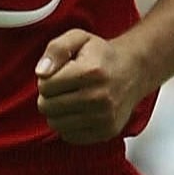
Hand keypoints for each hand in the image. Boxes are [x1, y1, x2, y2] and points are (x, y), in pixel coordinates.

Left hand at [35, 29, 148, 144]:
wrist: (133, 71)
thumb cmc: (101, 55)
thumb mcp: (78, 38)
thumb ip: (56, 49)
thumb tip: (41, 73)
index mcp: (90, 72)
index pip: (45, 86)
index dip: (46, 79)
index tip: (58, 74)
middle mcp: (99, 97)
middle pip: (48, 107)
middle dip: (48, 96)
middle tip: (62, 87)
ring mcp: (104, 117)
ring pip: (55, 124)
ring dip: (56, 112)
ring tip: (69, 98)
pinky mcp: (106, 132)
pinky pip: (69, 136)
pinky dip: (68, 125)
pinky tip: (78, 111)